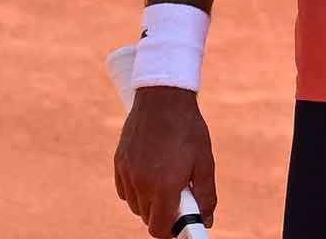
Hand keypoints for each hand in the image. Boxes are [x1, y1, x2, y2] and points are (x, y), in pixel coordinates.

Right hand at [113, 86, 216, 236]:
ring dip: (150, 201)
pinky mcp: (119, 163)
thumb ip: (206, 195)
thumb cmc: (188, 130)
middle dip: (163, 213)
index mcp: (164, 186)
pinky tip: (151, 172)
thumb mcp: (205, 162)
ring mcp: (127, 174)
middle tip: (180, 193)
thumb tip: (206, 220)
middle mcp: (141, 184)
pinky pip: (125, 190)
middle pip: (147, 218)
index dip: (171, 230)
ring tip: (167, 178)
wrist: (164, 99)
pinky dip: (136, 189)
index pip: (159, 228)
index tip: (181, 224)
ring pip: (136, 205)